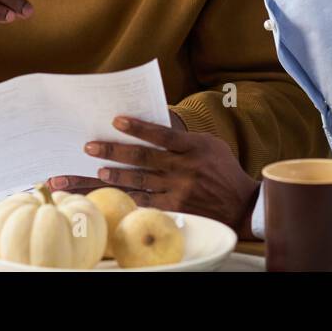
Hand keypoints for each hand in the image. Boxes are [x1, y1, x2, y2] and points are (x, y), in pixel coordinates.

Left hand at [54, 116, 261, 239]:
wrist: (241, 205)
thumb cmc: (222, 169)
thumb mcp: (209, 144)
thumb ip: (182, 137)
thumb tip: (152, 123)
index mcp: (193, 147)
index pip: (161, 134)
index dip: (138, 128)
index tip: (116, 120)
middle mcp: (184, 169)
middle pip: (143, 159)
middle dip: (113, 152)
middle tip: (89, 147)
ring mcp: (178, 191)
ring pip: (139, 182)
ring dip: (113, 177)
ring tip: (93, 172)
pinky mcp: (174, 210)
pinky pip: (145, 203)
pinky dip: (125, 198)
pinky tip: (107, 197)